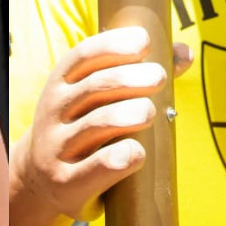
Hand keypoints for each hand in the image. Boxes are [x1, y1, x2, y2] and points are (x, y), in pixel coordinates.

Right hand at [10, 28, 191, 225]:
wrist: (42, 180)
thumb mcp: (97, 98)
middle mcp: (53, 111)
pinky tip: (138, 152)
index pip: (83, 56)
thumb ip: (140, 74)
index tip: (144, 41)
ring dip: (128, 115)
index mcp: (61, 83)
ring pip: (96, 124)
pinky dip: (121, 157)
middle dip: (129, 78)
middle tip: (159, 77)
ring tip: (150, 112)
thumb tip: (184, 52)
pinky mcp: (66, 183)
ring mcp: (56, 147)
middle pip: (94, 88)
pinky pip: (97, 167)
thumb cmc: (83, 128)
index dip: (113, 45)